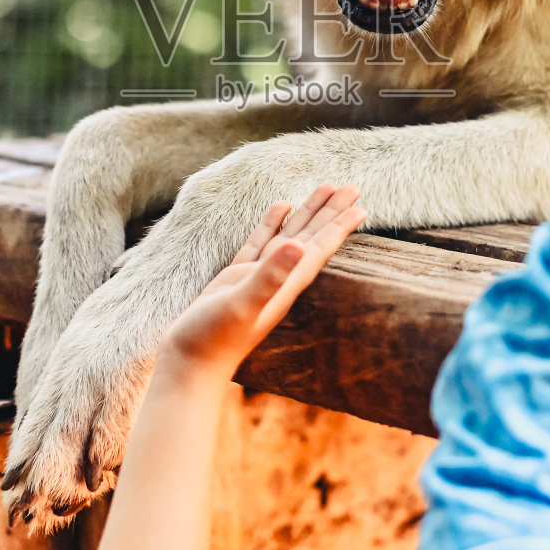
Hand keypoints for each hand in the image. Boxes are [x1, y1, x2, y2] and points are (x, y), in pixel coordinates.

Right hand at [155, 184, 365, 381]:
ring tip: (324, 188)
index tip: (360, 205)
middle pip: (311, 237)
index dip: (339, 227)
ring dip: (307, 213)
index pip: (318, 248)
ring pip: (289, 236)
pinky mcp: (237, 277)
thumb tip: (298, 247)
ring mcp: (258, 277)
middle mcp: (278, 279)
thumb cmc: (214, 339)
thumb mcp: (242, 304)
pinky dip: (272, 224)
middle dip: (330, 212)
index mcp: (285, 284)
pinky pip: (262, 242)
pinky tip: (281, 206)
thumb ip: (269, 277)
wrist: (189, 363)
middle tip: (352, 186)